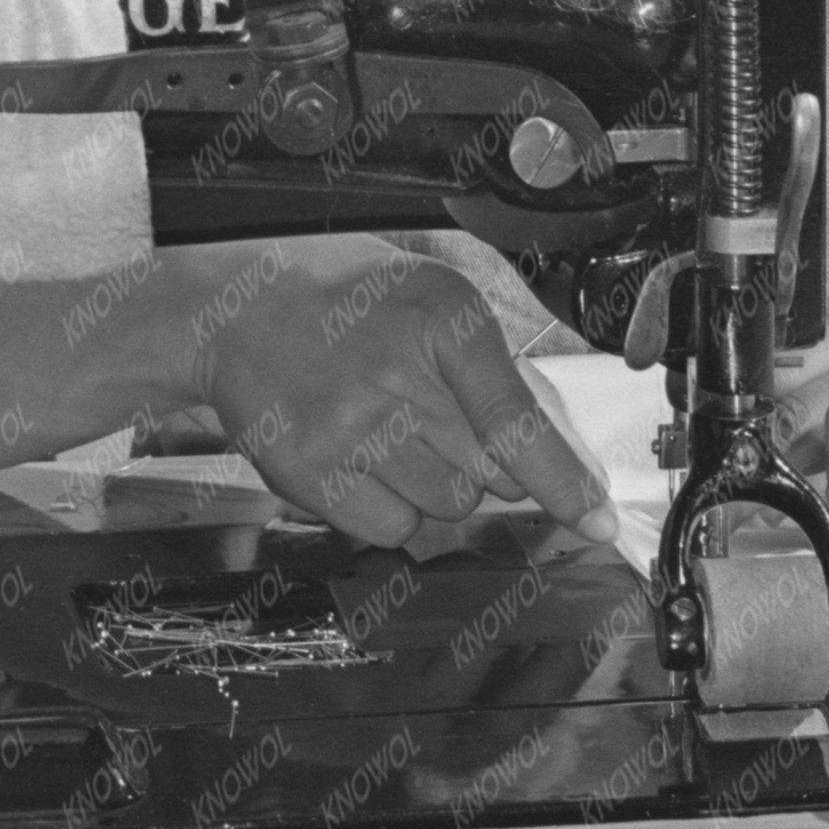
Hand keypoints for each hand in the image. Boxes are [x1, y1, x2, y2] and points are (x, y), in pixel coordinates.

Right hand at [192, 247, 617, 556]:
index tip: (596, 520)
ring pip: (449, 507)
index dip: (564, 480)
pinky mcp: (311, 471)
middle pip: (491, 474)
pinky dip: (390, 507)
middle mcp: (397, 371)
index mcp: (441, 315)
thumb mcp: (432, 299)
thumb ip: (499, 372)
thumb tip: (563, 460)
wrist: (232, 312)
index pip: (516, 421)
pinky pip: (393, 529)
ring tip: (389, 427)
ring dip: (437, 484)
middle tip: (435, 418)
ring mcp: (349, 426)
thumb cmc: (346, 301)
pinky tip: (360, 455)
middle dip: (484, 462)